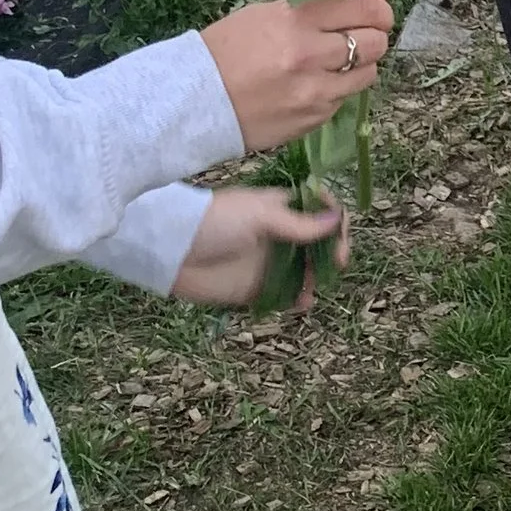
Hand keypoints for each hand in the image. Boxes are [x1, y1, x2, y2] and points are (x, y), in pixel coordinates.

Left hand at [172, 186, 350, 306]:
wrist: (171, 251)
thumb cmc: (216, 222)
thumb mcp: (260, 216)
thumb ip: (299, 222)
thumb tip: (337, 217)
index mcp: (280, 208)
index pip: (319, 209)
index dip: (335, 220)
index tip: (338, 236)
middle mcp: (279, 235)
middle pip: (319, 243)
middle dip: (333, 252)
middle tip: (336, 263)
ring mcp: (268, 263)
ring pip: (306, 271)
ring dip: (317, 278)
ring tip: (314, 286)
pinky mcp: (256, 289)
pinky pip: (285, 296)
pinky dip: (299, 300)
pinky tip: (302, 302)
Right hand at [198, 0, 392, 152]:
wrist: (192, 99)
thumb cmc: (228, 48)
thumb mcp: (271, 13)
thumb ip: (324, 3)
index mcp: (295, 19)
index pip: (363, 7)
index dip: (379, 7)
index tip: (376, 11)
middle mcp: (310, 55)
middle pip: (375, 42)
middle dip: (373, 36)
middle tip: (357, 36)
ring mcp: (314, 92)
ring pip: (368, 74)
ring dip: (359, 66)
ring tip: (333, 64)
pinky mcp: (313, 120)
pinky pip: (344, 100)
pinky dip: (337, 91)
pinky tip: (312, 86)